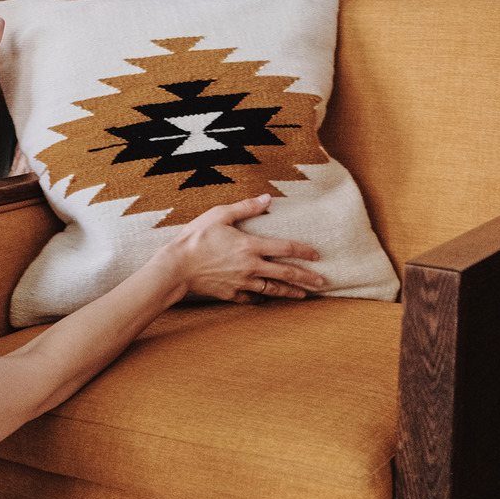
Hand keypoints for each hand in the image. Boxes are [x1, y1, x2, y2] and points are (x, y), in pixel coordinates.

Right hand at [163, 194, 327, 302]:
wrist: (176, 266)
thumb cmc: (196, 238)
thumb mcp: (219, 215)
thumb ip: (246, 207)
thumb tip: (267, 198)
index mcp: (250, 245)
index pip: (285, 248)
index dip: (304, 251)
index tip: (317, 255)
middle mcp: (251, 267)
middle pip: (286, 273)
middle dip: (306, 278)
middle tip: (323, 283)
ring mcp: (242, 283)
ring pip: (273, 289)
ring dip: (291, 292)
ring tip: (304, 295)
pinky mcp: (231, 294)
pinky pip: (253, 299)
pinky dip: (263, 299)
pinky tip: (269, 299)